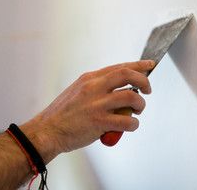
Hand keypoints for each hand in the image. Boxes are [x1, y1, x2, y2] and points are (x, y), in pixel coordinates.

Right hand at [21, 60, 154, 161]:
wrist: (46, 131)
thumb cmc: (63, 114)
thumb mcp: (78, 91)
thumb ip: (97, 87)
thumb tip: (119, 88)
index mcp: (90, 79)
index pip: (119, 67)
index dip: (138, 65)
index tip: (150, 65)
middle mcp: (94, 87)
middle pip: (128, 75)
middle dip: (144, 81)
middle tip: (147, 91)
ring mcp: (96, 104)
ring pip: (131, 98)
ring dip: (140, 105)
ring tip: (138, 111)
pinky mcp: (98, 122)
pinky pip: (126, 121)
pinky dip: (133, 124)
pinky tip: (130, 126)